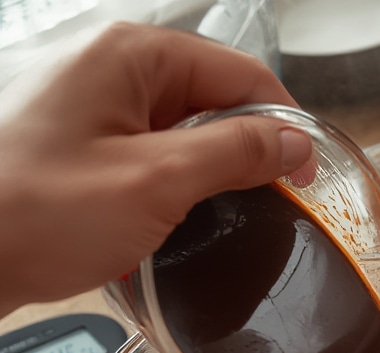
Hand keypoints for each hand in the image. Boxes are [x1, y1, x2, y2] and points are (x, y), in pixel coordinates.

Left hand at [0, 21, 313, 316]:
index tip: (305, 176)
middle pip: (207, 101)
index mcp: (131, 54)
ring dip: (197, 181)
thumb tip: (291, 144)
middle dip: (237, 156)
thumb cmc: (37, 213)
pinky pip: (139, 158)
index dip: (282, 124)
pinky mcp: (72, 146)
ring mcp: (86, 106)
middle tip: (258, 212)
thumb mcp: (156, 182)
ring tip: (203, 228)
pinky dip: (159, 193)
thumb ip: (234, 155)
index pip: (238, 72)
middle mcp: (107, 67)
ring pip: (174, 135)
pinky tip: (158, 232)